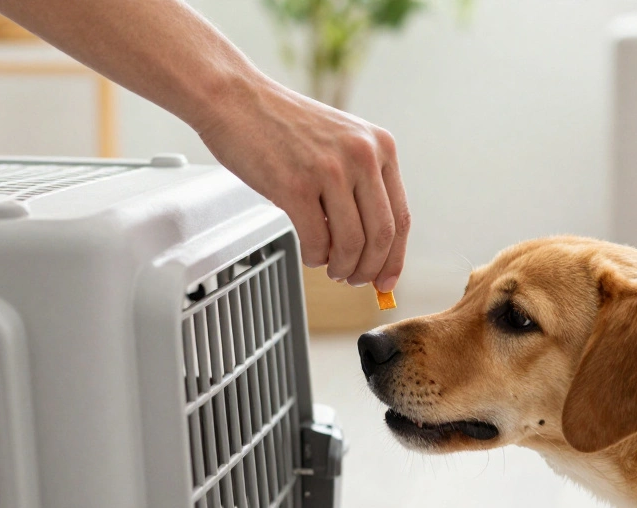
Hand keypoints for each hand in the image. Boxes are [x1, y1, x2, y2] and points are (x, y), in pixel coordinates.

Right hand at [195, 77, 409, 291]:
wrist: (235, 98)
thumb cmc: (282, 124)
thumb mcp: (341, 141)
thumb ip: (362, 182)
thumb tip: (374, 244)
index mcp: (380, 146)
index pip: (401, 217)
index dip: (396, 257)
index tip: (387, 280)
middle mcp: (362, 156)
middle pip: (382, 235)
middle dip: (370, 269)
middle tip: (357, 280)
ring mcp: (330, 170)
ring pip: (352, 244)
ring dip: (343, 267)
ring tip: (332, 268)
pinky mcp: (296, 186)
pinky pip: (317, 241)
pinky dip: (315, 257)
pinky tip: (310, 253)